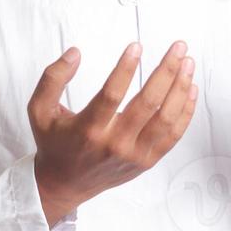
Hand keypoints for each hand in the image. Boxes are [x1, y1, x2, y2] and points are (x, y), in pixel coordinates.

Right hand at [26, 40, 197, 224]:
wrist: (64, 184)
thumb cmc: (54, 143)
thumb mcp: (39, 110)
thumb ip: (52, 78)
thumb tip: (75, 53)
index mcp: (87, 129)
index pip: (111, 95)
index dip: (125, 68)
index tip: (136, 46)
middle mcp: (114, 144)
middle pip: (147, 104)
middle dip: (166, 71)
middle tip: (178, 47)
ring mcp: (134, 155)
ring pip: (165, 119)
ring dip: (180, 88)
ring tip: (187, 63)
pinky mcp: (147, 161)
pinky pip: (173, 136)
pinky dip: (185, 112)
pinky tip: (190, 89)